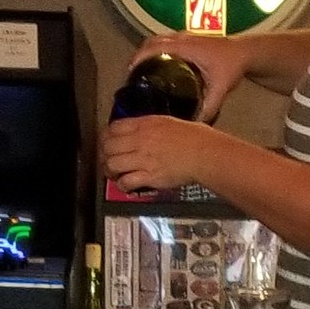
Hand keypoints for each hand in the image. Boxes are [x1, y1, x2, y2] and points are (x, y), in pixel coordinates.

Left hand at [101, 114, 217, 195]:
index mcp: (144, 125)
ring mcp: (143, 159)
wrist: (205, 153)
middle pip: (108, 146)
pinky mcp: (149, 176)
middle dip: (104, 155)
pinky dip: (122, 185)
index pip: (113, 128)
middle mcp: (140, 140)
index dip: (105, 137)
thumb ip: (150, 126)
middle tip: (108, 161)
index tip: (107, 144)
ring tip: (115, 175)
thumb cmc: (194, 137)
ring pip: (112, 164)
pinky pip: (126, 181)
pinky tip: (126, 186)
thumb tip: (141, 130)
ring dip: (110, 171)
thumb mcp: (167, 122)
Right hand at [127, 32, 251, 119]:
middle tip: (131, 76)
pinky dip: (155, 51)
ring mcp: (184, 37)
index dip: (140, 58)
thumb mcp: (220, 89)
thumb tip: (196, 124)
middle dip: (137, 57)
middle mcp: (182, 38)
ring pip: (156, 41)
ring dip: (145, 53)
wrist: (246, 52)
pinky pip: (164, 42)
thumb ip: (209, 107)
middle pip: (151, 42)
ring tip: (139, 73)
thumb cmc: (233, 66)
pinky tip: (154, 67)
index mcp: (186, 47)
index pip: (155, 47)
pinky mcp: (187, 40)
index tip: (130, 72)